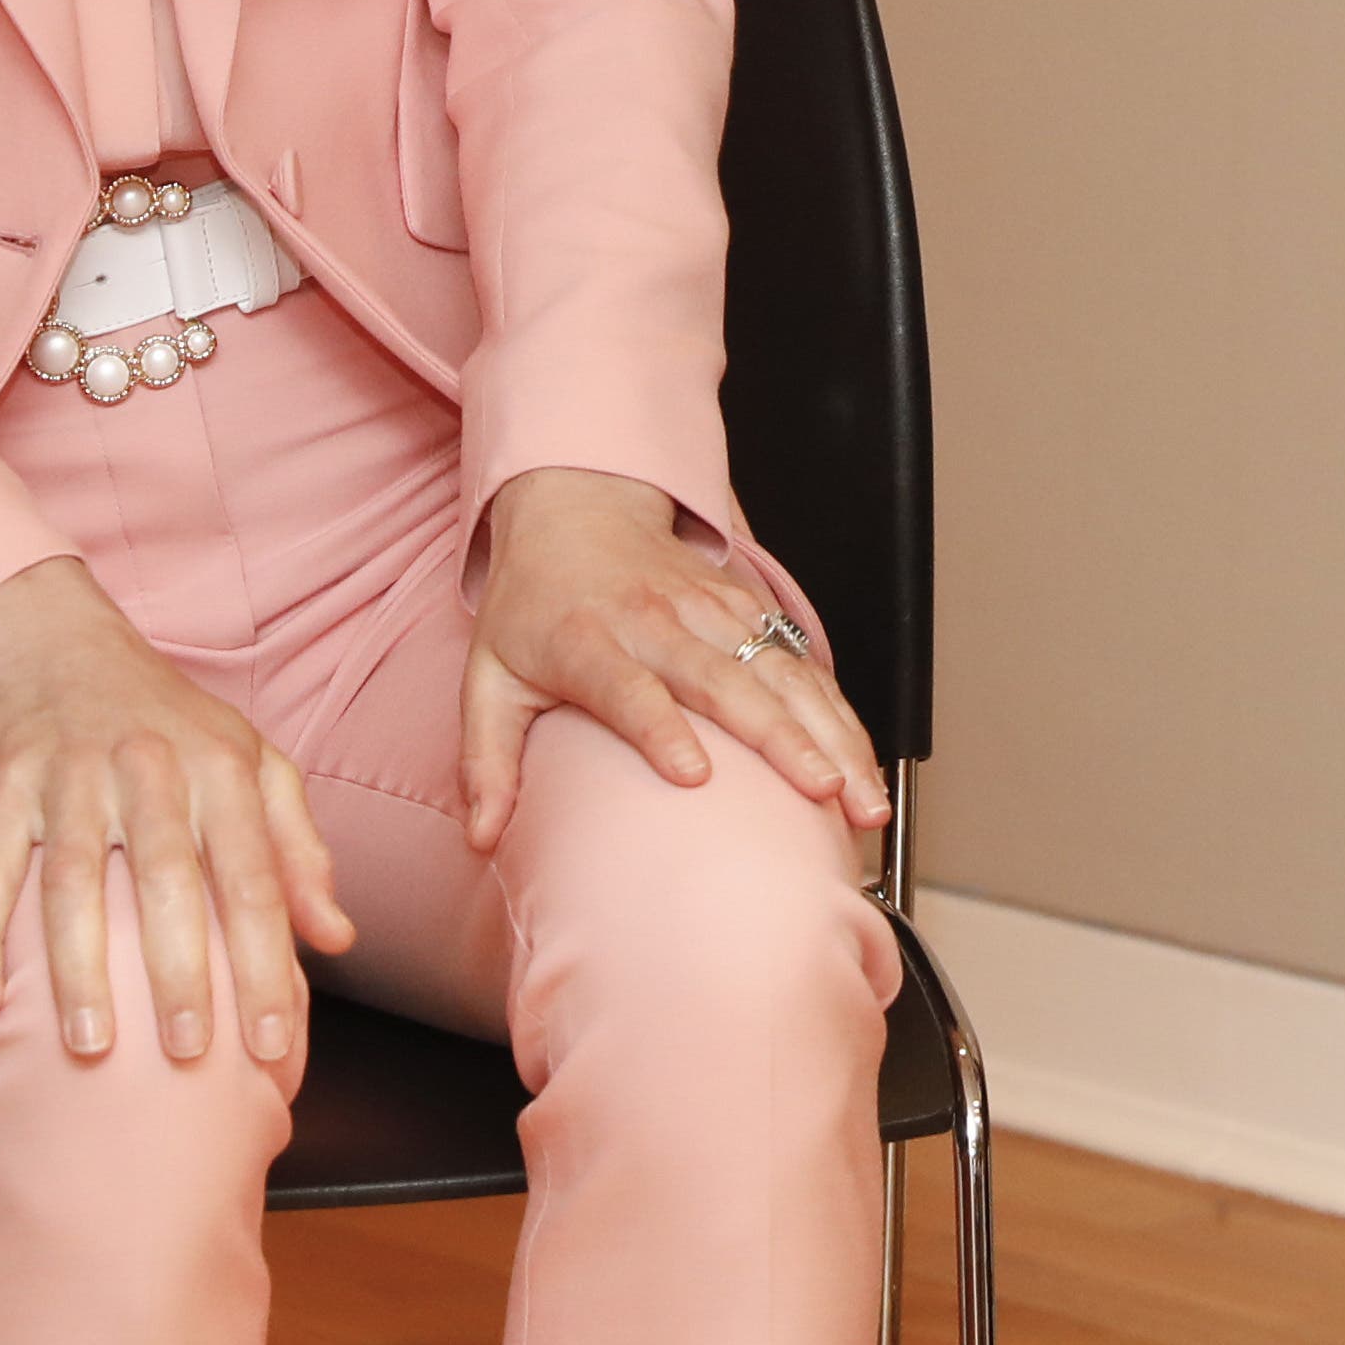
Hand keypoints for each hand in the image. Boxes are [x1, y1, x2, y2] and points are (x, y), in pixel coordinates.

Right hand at [0, 555, 352, 1064]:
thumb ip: (299, 851)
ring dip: (80, 967)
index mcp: (221, 770)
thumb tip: (338, 938)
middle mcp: (150, 768)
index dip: (267, 963)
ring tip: (91, 1047)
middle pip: (168, 881)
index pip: (254, 878)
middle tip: (187, 1055)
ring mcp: (71, 775)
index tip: (272, 1045)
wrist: (59, 640)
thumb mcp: (252, 764)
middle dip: (180, 973)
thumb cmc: (172, 721)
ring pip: (75, 880)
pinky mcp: (4, 783)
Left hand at [458, 468, 892, 850]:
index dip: (660, 728)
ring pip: (783, 673)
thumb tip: (480, 839)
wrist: (577, 504)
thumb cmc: (531, 604)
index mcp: (589, 642)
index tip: (695, 776)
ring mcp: (712, 610)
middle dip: (784, 740)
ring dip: (830, 732)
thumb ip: (487, 760)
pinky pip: (802, 661)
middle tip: (824, 795)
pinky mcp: (747, 606)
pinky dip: (838, 710)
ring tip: (862, 794)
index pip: (629, 688)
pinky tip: (864, 760)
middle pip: (728, 682)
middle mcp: (659, 622)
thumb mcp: (489, 676)